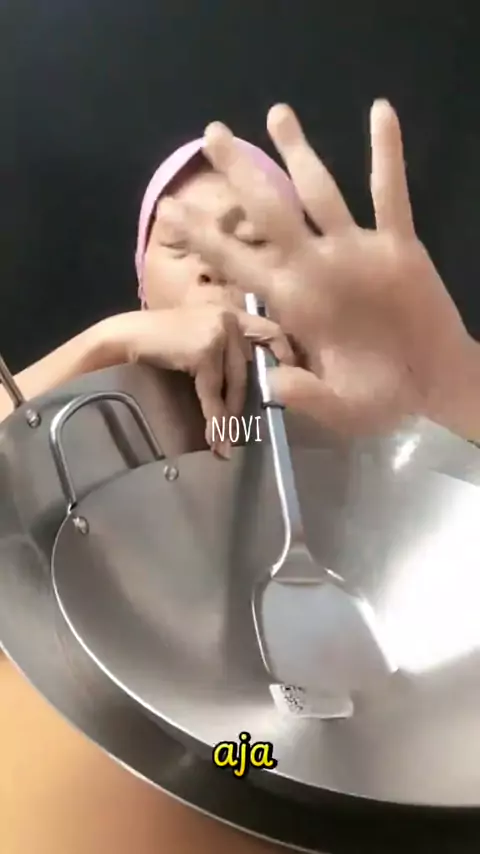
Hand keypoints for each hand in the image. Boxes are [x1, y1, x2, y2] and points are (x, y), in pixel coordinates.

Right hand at [112, 307, 293, 456]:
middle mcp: (230, 318)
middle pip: (248, 368)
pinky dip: (214, 417)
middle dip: (243, 404)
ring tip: (225, 443)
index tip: (290, 375)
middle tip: (242, 430)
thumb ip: (223, 351)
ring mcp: (219, 332)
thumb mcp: (198, 337)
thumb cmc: (158, 340)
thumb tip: (243, 387)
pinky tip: (214, 436)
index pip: (270, 331)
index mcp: (231, 313)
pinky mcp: (206, 350)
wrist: (126, 336)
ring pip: (234, 384)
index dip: (283, 353)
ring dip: (229, 417)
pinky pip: (214, 392)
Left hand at [159, 101, 478, 436]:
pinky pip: (391, 195)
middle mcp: (316, 268)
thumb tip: (271, 384)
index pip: (240, 263)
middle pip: (270, 212)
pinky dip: (386, 156)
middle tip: (212, 133)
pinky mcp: (398, 246)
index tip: (169, 210)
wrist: (432, 384)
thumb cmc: (382, 397)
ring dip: (300, 153)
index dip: (206, 238)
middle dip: (241, 174)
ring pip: (322, 192)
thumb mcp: (344, 410)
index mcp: (295, 303)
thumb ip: (308, 396)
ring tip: (276, 113)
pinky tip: (380, 113)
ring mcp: (356, 252)